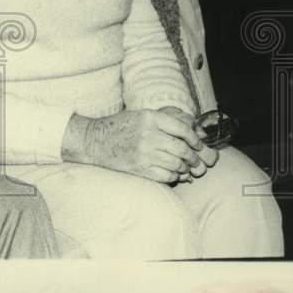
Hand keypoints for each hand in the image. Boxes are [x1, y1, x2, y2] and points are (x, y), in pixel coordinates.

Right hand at [62, 109, 205, 183]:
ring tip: (186, 168)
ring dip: (185, 168)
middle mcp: (148, 134)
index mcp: (150, 118)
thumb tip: (192, 129)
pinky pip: (166, 175)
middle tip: (196, 160)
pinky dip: (175, 177)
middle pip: (182, 149)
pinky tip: (174, 174)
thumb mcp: (141, 115)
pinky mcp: (140, 168)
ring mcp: (144, 153)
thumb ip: (165, 121)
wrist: (95, 140)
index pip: (182, 129)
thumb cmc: (120, 126)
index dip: (194, 139)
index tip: (198, 144)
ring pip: (177, 164)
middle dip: (193, 157)